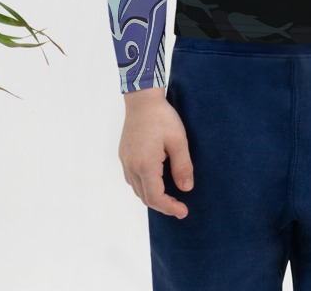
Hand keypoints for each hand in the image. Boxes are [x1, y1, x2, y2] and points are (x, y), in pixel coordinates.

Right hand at [119, 87, 194, 218]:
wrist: (142, 99)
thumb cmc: (162, 117)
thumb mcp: (178, 140)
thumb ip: (182, 166)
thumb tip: (186, 189)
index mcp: (145, 164)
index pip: (155, 197)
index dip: (170, 208)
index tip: (183, 211)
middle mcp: (132, 166)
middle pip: (145, 197)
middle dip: (163, 205)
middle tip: (180, 206)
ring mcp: (125, 161)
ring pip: (137, 189)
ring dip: (153, 197)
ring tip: (170, 196)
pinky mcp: (124, 155)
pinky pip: (132, 179)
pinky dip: (144, 186)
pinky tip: (156, 181)